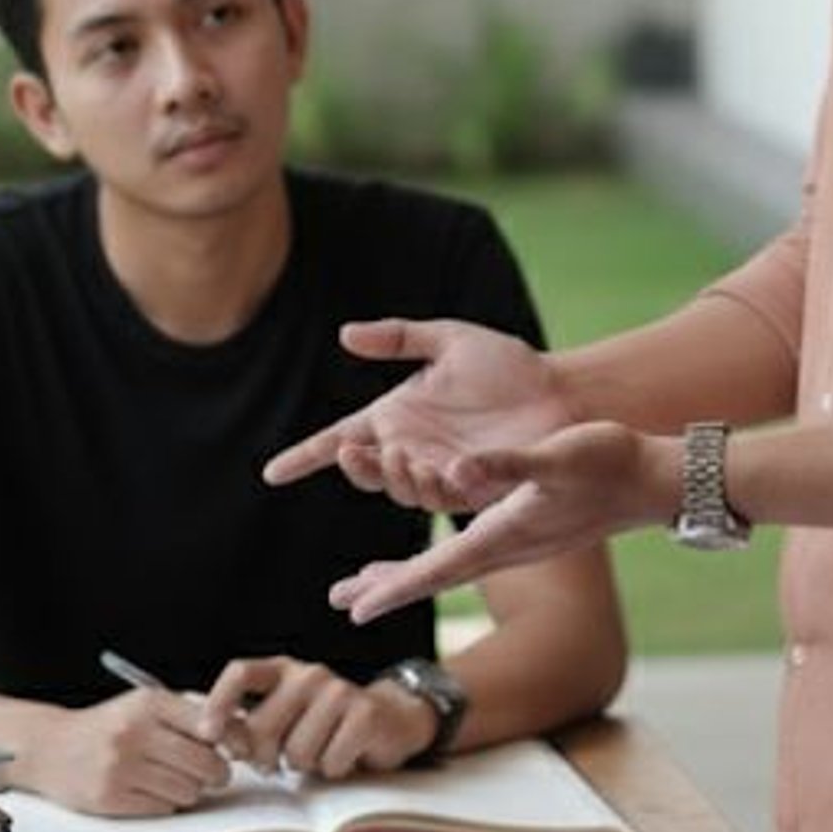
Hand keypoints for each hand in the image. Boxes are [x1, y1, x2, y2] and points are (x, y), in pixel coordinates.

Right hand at [20, 690, 231, 815]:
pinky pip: (163, 808)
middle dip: (218, 772)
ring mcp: (120, 767)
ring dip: (191, 790)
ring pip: (187, 790)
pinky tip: (153, 791)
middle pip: (204, 762)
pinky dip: (167, 803)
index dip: (231, 740)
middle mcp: (134, 733)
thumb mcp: (143, 705)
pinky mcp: (109, 798)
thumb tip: (238, 727)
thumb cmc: (107, 726)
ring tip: (176, 780)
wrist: (49, 748)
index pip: (209, 723)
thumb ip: (188, 712)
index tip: (237, 749)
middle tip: (216, 774)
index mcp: (147, 704)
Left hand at [194, 655, 438, 779]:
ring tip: (320, 752)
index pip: (240, 672)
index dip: (218, 703)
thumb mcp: (283, 717)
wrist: (389, 720)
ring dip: (305, 766)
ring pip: (296, 752)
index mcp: (282, 670)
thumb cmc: (323, 726)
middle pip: (262, 727)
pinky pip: (330, 762)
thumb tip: (209, 738)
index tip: (207, 735)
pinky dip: (333, 770)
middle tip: (282, 761)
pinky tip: (344, 755)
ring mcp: (339, 691)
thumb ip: (248, 723)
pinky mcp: (366, 713)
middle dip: (267, 757)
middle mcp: (309, 674)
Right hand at [263, 319, 572, 512]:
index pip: (339, 440)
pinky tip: (446, 468)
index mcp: (396, 415)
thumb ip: (400, 338)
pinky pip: (445, 496)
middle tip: (355, 452)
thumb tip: (345, 335)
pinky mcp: (473, 488)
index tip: (272, 473)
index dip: (306, 457)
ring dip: (396, 477)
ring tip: (404, 455)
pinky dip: (439, 485)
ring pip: (401, 489)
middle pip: (366, 470)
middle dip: (355, 467)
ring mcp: (440, 471)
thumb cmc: (508, 365)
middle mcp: (411, 448)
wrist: (560, 392)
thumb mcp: (451, 340)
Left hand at [330, 422, 672, 624]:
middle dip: (387, 586)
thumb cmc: (608, 464)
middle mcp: (505, 545)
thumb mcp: (556, 456)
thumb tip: (455, 471)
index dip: (395, 587)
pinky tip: (431, 552)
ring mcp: (516, 541)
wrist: (651, 481)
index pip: (437, 568)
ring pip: (447, 564)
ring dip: (405, 572)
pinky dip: (435, 556)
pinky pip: (466, 551)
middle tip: (342, 600)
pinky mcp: (525, 529)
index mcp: (505, 533)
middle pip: (433, 574)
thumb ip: (508, 465)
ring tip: (365, 582)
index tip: (356, 609)